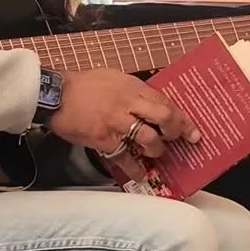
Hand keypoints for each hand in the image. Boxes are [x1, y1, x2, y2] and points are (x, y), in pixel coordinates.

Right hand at [47, 68, 199, 180]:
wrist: (55, 94)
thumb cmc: (84, 85)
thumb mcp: (114, 78)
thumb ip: (134, 91)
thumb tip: (151, 104)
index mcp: (133, 87)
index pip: (165, 102)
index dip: (182, 119)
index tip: (193, 132)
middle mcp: (129, 103)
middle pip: (164, 117)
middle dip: (175, 131)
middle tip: (176, 140)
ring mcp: (116, 122)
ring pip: (148, 138)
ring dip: (155, 149)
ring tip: (154, 153)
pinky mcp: (103, 139)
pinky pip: (124, 157)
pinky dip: (134, 168)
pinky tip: (139, 172)